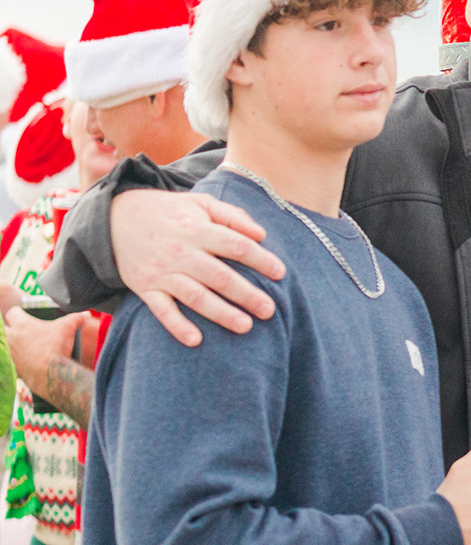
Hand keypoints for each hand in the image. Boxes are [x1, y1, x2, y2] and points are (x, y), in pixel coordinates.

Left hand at [3, 306, 84, 397]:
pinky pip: (11, 363)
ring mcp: (12, 353)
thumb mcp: (68, 328)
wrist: (51, 373)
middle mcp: (12, 337)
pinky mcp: (15, 367)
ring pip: (6, 345)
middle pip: (3, 328)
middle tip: (22, 330)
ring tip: (26, 347)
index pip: (12, 313)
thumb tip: (86, 314)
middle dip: (10, 328)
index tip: (23, 314)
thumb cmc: (56, 347)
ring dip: (14, 345)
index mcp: (22, 324)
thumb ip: (76, 318)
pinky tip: (28, 363)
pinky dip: (18, 362)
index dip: (18, 312)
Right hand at [110, 189, 286, 345]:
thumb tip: (262, 234)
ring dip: (221, 313)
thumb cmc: (170, 212)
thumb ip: (233, 216)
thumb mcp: (200, 203)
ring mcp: (162, 272)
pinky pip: (162, 310)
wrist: (114, 218)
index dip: (260, 259)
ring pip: (195, 296)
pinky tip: (196, 340)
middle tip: (270, 310)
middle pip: (219, 276)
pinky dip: (177, 326)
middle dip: (246, 294)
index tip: (281, 273)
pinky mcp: (146, 288)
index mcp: (198, 229)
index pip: (236, 246)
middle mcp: (181, 252)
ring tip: (246, 326)